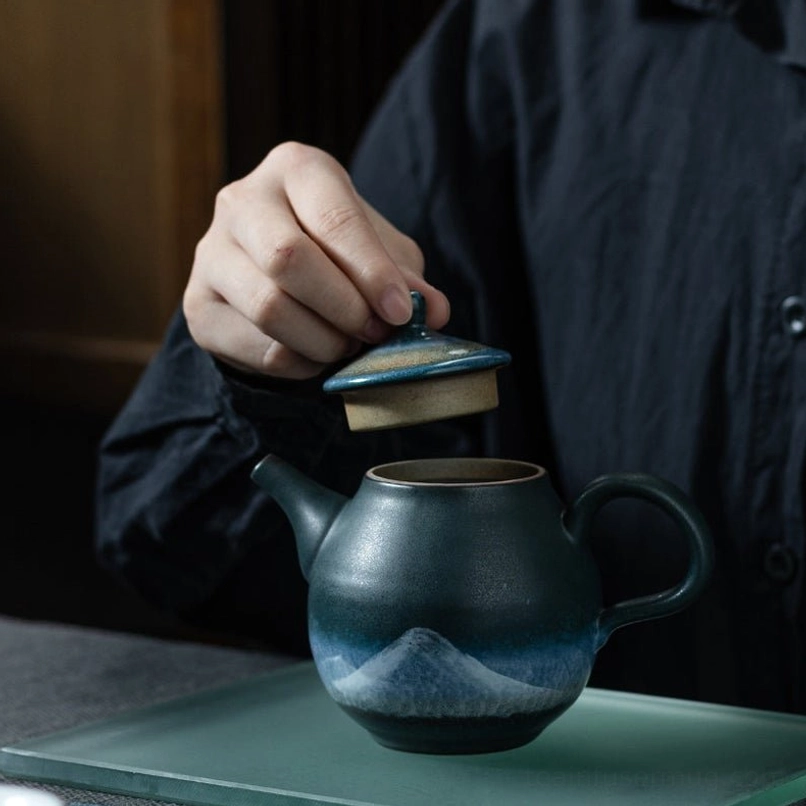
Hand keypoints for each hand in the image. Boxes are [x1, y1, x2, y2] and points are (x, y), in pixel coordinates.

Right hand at [183, 141, 449, 378]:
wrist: (274, 271)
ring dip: (323, 341)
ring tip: (349, 345)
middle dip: (343, 308)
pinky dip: (300, 364)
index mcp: (296, 169)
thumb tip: (433, 312)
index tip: (400, 313)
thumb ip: (407, 278)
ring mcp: (211, 253)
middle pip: (288, 260)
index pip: (334, 218)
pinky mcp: (199, 305)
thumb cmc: (337, 251)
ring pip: (269, 309)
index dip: (371, 272)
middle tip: (374, 332)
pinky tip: (317, 357)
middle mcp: (242, 200)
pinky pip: (256, 348)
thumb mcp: (380, 252)